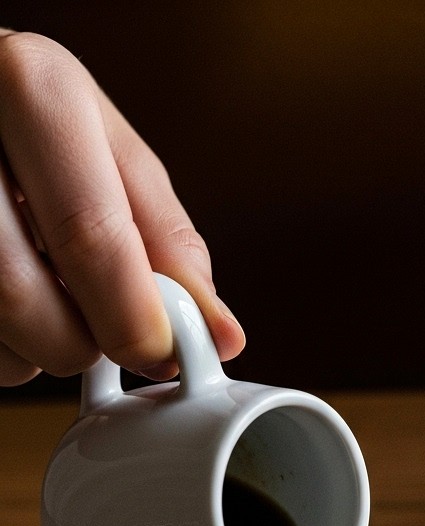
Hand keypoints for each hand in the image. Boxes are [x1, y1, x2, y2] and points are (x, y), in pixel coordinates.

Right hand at [0, 30, 243, 383]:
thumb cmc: (23, 121)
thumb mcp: (101, 145)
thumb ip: (162, 235)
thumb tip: (218, 331)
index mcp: (28, 91)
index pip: (88, 233)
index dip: (132, 316)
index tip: (163, 350)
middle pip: (24, 295)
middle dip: (81, 342)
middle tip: (104, 332)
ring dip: (39, 349)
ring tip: (51, 298)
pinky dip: (7, 348)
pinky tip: (11, 301)